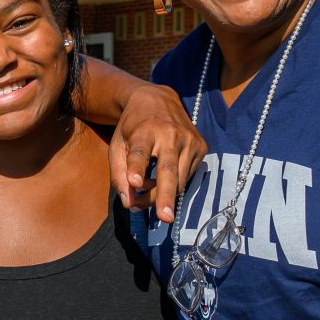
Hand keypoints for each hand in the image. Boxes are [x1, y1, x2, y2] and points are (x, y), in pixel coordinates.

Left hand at [109, 82, 205, 223]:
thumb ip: (119, 174)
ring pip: (178, 180)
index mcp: (145, 130)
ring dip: (161, 195)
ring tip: (142, 196)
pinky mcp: (202, 147)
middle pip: (168, 170)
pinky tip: (161, 178)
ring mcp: (190, 140)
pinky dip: (174, 184)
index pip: (140, 152)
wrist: (159, 100)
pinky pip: (187, 176)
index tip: (134, 182)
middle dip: (165, 195)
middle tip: (165, 219)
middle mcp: (171, 134)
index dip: (137, 168)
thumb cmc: (133, 127)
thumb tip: (127, 202)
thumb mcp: (118, 145)